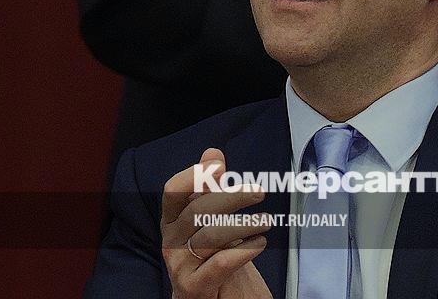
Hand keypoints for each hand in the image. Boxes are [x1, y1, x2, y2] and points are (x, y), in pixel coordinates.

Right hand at [161, 148, 272, 298]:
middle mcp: (171, 240)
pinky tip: (260, 243)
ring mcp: (179, 265)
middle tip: (259, 192)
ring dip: (244, 225)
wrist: (208, 295)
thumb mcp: (210, 218)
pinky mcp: (193, 287)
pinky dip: (243, 251)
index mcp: (172, 219)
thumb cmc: (210, 252)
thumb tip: (212, 153)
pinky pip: (219, 264)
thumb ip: (209, 187)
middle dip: (231, 198)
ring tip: (267, 220)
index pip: (173, 192)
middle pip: (197, 211)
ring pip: (211, 237)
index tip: (220, 167)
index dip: (194, 177)